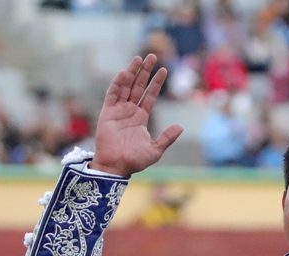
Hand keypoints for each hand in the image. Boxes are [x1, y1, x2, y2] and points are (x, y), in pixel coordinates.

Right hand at [90, 54, 183, 176]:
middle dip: (145, 72)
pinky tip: (125, 73)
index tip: (164, 70)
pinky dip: (118, 84)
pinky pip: (113, 95)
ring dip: (132, 72)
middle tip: (152, 56)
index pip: (149, 96)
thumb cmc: (134, 161)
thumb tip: (180, 126)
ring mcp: (118, 111)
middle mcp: (129, 111)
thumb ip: (167, 138)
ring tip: (139, 58)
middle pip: (138, 87)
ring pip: (126, 87)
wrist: (116, 167)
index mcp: (140, 118)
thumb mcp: (155, 149)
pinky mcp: (107, 113)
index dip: (156, 83)